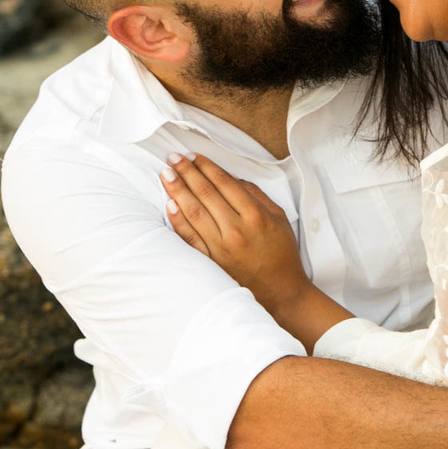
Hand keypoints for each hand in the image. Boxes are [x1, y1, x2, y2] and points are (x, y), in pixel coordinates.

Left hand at [160, 152, 306, 307]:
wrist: (281, 292)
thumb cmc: (282, 254)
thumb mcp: (279, 218)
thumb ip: (257, 196)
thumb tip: (232, 178)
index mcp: (255, 216)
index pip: (224, 184)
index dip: (206, 167)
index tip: (193, 156)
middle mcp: (236, 230)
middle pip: (206, 194)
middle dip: (187, 172)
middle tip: (173, 157)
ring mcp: (221, 248)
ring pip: (194, 213)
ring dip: (178, 190)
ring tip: (166, 174)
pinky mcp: (211, 263)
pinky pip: (190, 239)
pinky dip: (178, 221)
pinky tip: (169, 204)